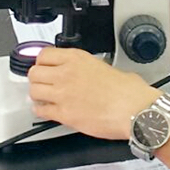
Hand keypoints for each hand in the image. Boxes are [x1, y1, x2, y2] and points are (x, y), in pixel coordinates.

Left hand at [26, 47, 157, 140]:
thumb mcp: (109, 68)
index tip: (44, 67)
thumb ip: (93, 69)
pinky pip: (41, 110)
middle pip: (34, 72)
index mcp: (77, 59)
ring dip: (37, 95)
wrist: (136, 111)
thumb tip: (95, 74)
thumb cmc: (130, 93)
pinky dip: (41, 111)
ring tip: (43, 98)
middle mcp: (66, 74)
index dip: (42, 63)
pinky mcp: (64, 114)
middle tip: (42, 84)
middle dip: (37, 79)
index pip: (44, 55)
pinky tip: (46, 111)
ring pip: (34, 90)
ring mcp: (63, 94)